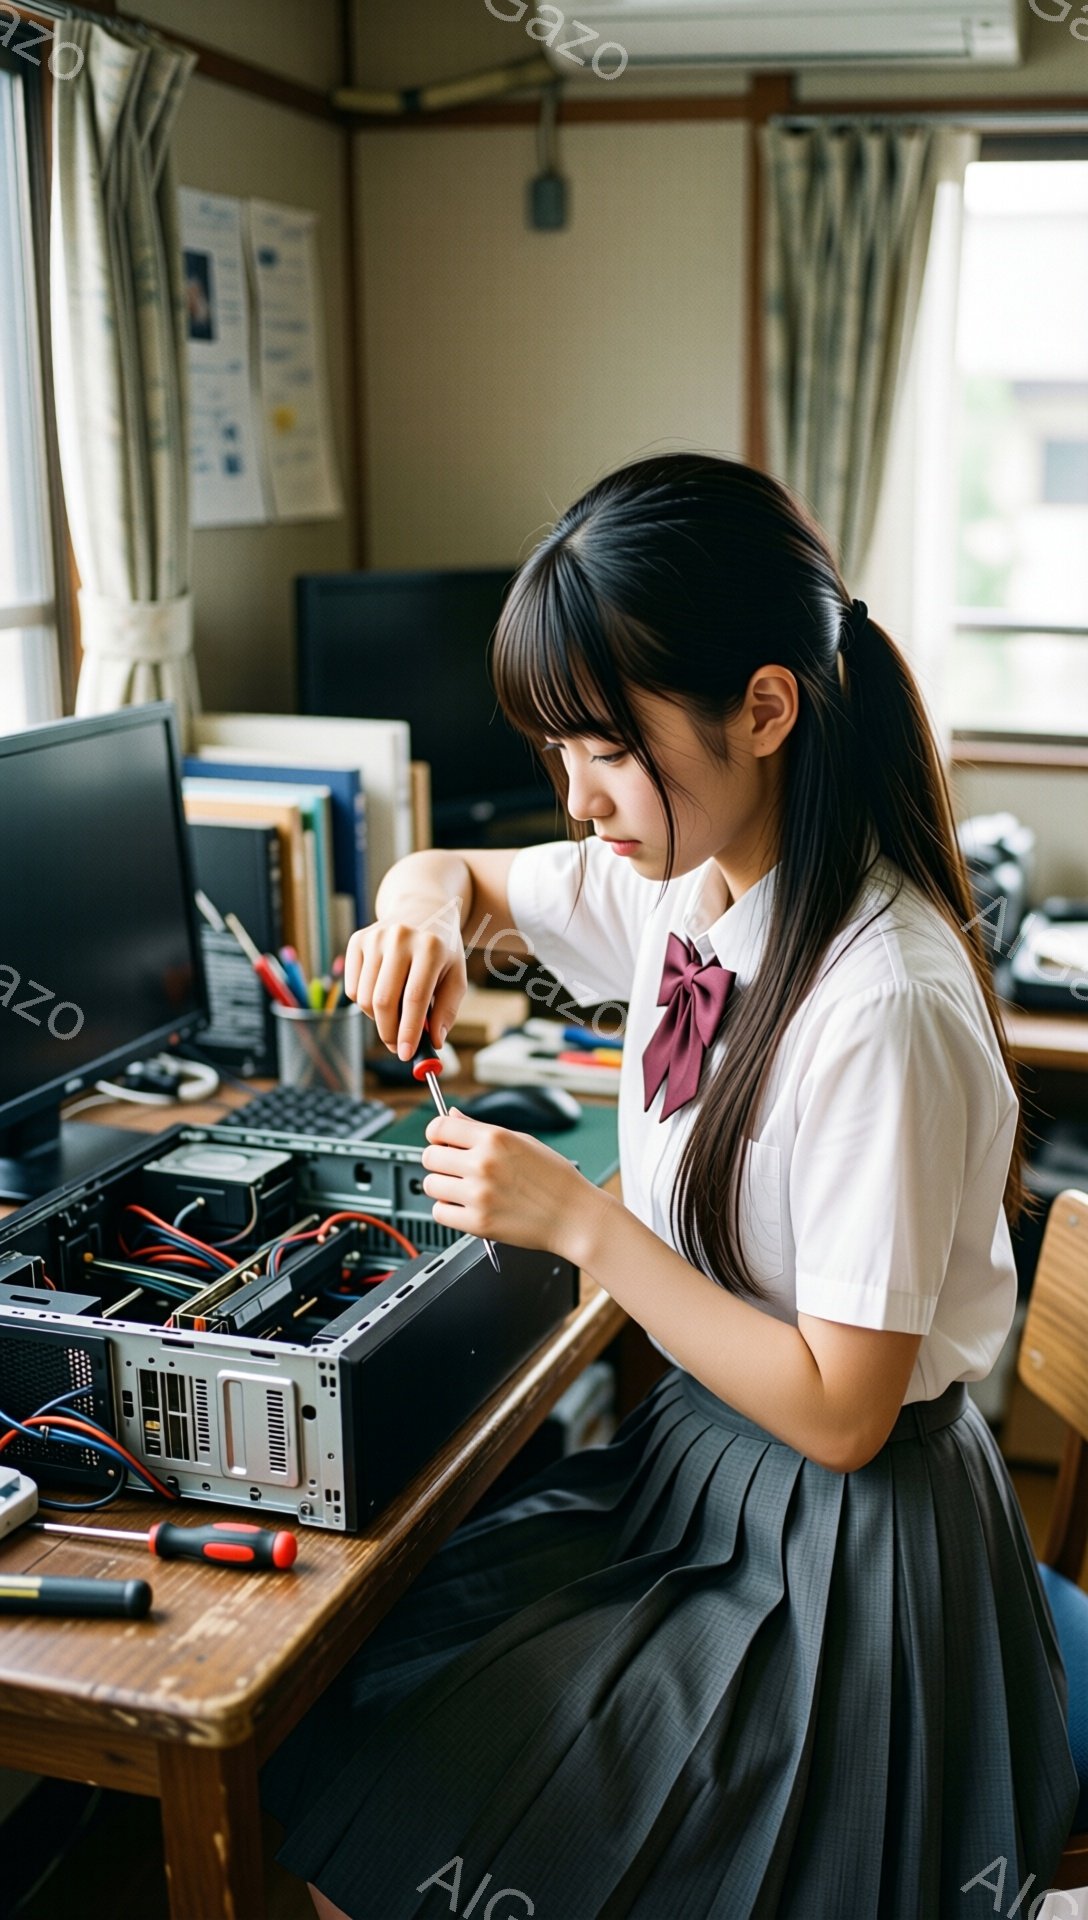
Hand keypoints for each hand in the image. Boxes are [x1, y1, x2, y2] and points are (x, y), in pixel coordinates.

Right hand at [343, 913, 465, 1058]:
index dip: (408, 1030)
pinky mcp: (357, 940)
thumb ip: (447, 1010)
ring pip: (365, 998)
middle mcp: (399, 938)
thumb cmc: (442, 950)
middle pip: (383, 1000)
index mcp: (430, 947)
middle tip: (397, 1047)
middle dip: (389, 1032)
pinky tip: (383, 993)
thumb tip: (433, 1041)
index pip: (414, 998)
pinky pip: (352, 988)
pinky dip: (365, 1002)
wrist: (422, 908)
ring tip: (395, 1015)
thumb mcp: (456, 976)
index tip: (406, 1054)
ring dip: (378, 1019)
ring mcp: (375, 937)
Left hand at [420, 1107, 605, 1261]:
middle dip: (439, 1161)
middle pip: (429, 1157)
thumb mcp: (522, 1141)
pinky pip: (440, 1213)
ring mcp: (478, 1194)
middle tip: (454, 1168)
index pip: (439, 1127)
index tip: (441, 1140)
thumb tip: (452, 1115)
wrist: (574, 1216)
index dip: (436, 1134)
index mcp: (494, 1138)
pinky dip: (448, 1211)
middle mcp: (483, 1163)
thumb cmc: (554, 1179)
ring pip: (431, 1185)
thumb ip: (481, 1128)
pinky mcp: (478, 1223)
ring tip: (462, 1190)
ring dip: (442, 1187)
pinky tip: (465, 1207)